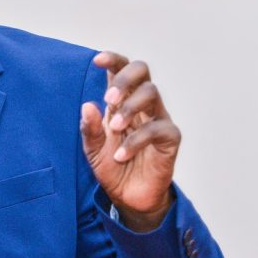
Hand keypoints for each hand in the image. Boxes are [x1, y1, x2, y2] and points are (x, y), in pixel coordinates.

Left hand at [80, 52, 180, 231]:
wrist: (128, 198)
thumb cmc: (112, 167)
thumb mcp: (93, 150)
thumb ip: (90, 129)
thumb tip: (87, 106)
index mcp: (121, 101)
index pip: (121, 69)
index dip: (113, 60)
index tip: (97, 60)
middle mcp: (142, 104)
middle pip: (142, 71)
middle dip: (125, 79)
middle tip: (109, 99)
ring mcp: (158, 118)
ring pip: (152, 93)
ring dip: (130, 108)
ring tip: (115, 129)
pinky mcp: (170, 138)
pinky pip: (158, 129)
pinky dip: (137, 140)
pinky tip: (122, 155)